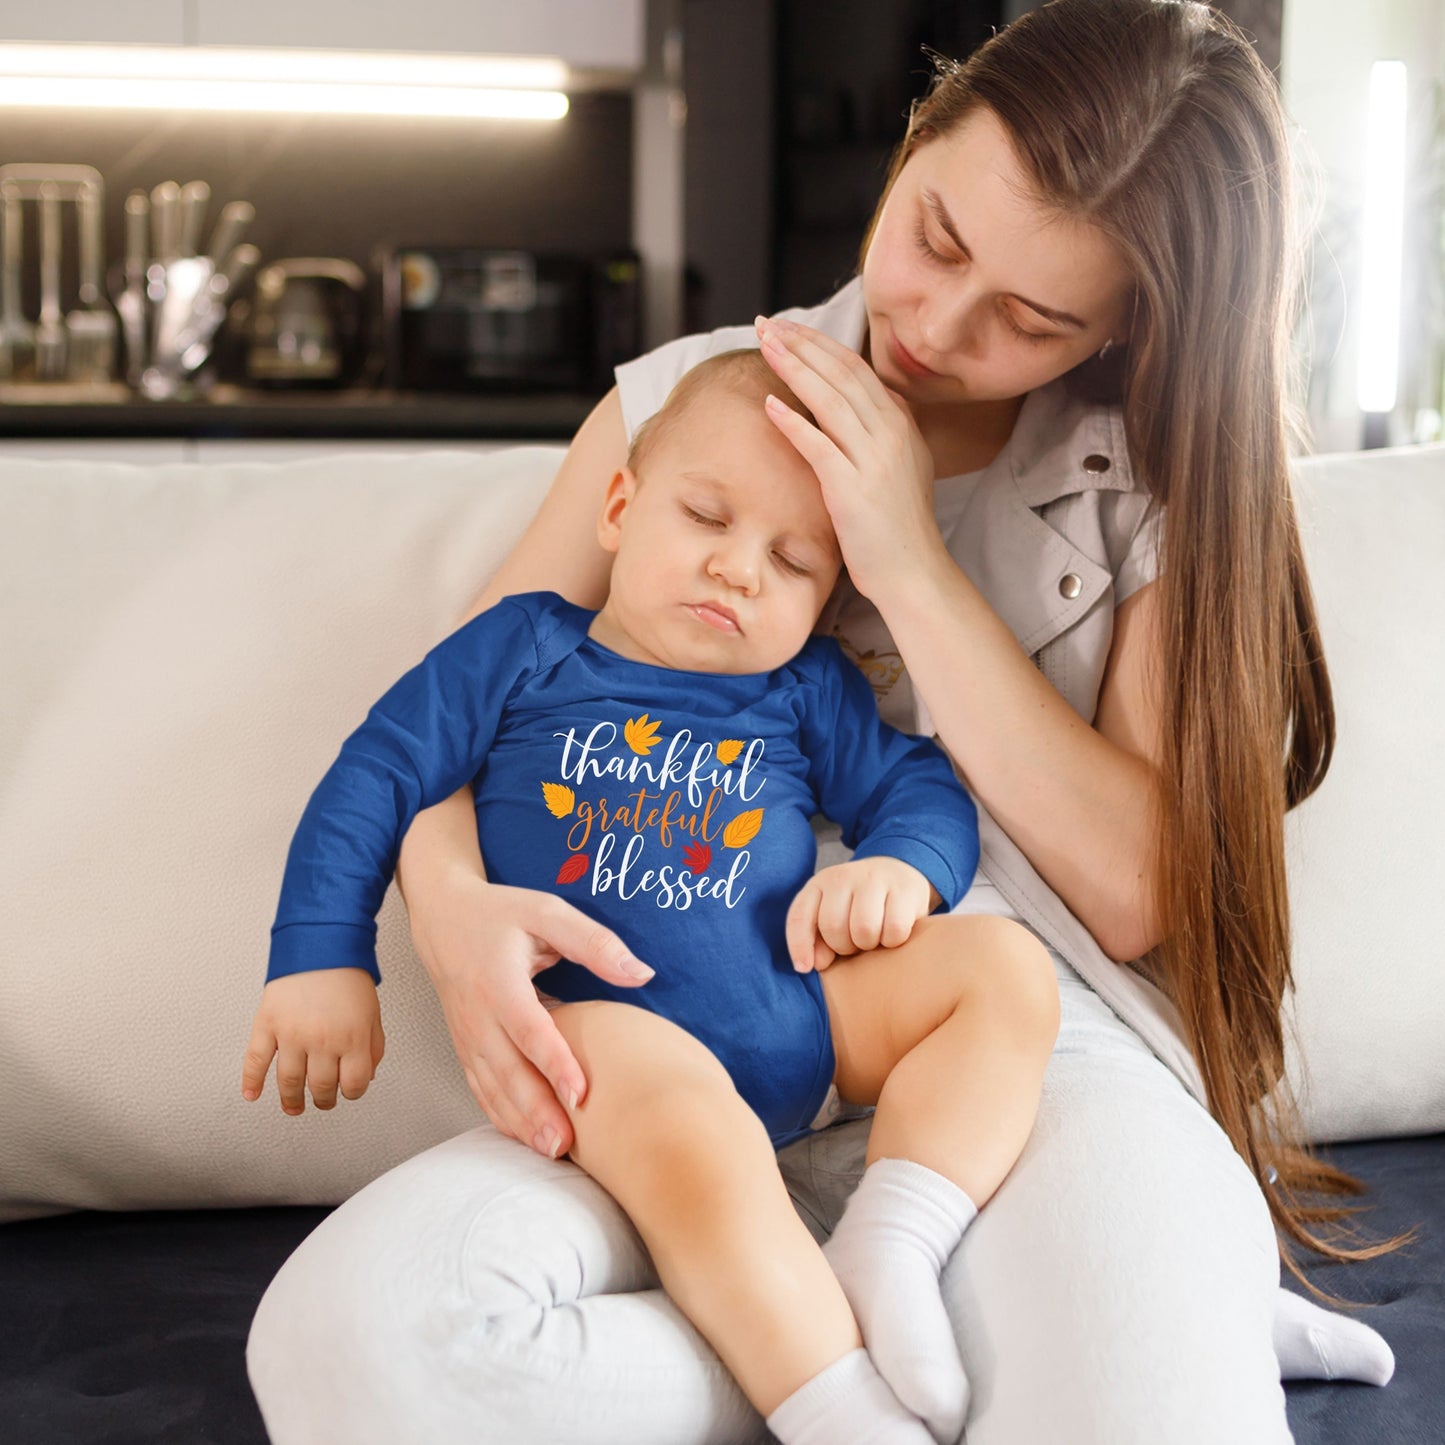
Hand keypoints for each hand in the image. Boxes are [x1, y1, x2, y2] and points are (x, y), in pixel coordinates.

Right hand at [241, 967, 384, 1114]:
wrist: (321, 943)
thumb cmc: (348, 976)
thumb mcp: (372, 1013)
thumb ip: (373, 1047)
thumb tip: (367, 1075)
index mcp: (352, 1038)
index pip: (353, 1084)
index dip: (352, 1092)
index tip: (348, 1092)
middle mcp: (322, 1040)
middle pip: (320, 1087)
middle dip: (323, 1100)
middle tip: (322, 1102)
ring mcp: (292, 1034)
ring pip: (289, 1081)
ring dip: (291, 1100)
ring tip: (294, 1106)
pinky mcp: (268, 1024)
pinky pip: (255, 1060)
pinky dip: (251, 1081)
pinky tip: (252, 1094)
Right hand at [407, 870, 654, 1158]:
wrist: (442, 916)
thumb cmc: (502, 914)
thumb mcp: (548, 913)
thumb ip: (594, 942)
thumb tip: (643, 973)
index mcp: (498, 980)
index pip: (528, 1029)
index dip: (554, 1063)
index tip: (582, 1094)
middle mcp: (477, 1014)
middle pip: (506, 1070)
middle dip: (536, 1110)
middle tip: (566, 1145)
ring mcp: (466, 1035)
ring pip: (491, 1087)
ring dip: (519, 1121)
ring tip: (552, 1151)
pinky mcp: (465, 1046)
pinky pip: (480, 1088)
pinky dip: (500, 1115)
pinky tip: (525, 1137)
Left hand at [754, 315, 940, 599]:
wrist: (914, 572)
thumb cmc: (896, 527)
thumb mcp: (896, 468)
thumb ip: (876, 435)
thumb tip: (846, 410)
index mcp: (900, 424)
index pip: (856, 369)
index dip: (819, 344)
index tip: (787, 328)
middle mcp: (891, 433)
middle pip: (841, 374)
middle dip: (802, 344)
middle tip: (767, 324)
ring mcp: (875, 459)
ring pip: (831, 399)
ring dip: (795, 368)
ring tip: (765, 346)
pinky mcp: (854, 489)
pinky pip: (820, 446)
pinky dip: (794, 422)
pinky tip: (769, 404)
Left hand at [785, 857, 937, 972]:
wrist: (898, 871)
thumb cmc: (859, 904)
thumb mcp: (832, 914)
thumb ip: (818, 939)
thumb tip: (818, 963)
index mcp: (820, 883)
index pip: (799, 916)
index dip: (799, 946)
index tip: (805, 968)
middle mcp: (844, 876)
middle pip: (833, 927)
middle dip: (844, 946)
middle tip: (855, 944)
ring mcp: (875, 879)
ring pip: (864, 928)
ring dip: (869, 944)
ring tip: (874, 938)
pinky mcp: (904, 888)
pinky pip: (894, 929)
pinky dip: (893, 940)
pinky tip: (893, 933)